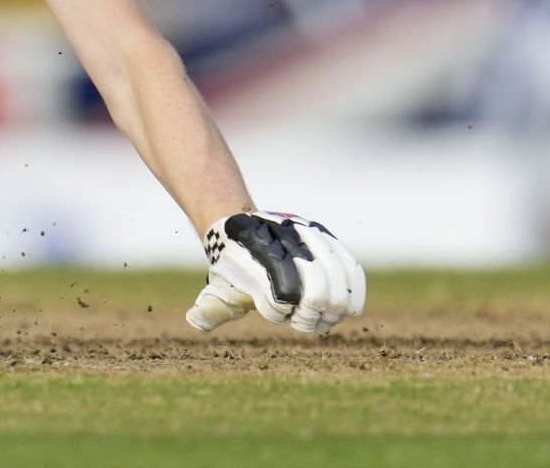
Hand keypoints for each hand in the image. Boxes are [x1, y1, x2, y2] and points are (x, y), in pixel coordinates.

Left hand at [187, 211, 364, 335]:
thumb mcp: (220, 290)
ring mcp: (305, 237)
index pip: (281, 296)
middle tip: (306, 318)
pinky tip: (352, 307)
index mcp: (256, 260)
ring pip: (335, 278)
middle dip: (313, 313)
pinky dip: (354, 288)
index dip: (284, 313)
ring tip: (325, 315)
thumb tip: (195, 320)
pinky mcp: (324, 236)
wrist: (242, 227)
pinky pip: (349, 265)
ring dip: (334, 304)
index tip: (284, 316)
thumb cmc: (233, 268)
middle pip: (315, 291)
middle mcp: (282, 244)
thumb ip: (212, 309)